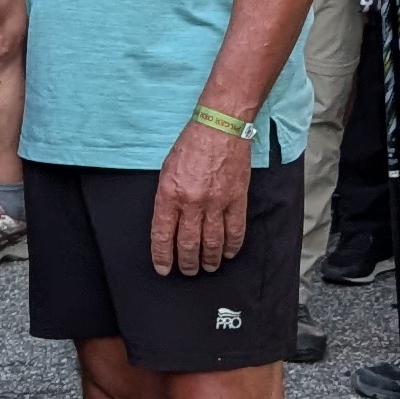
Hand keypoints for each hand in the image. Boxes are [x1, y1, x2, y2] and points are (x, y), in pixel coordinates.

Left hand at [148, 116, 252, 276]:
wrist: (220, 127)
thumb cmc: (191, 145)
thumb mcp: (167, 170)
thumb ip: (167, 198)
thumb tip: (169, 224)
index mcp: (169, 194)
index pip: (163, 235)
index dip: (162, 256)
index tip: (164, 268)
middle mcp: (192, 202)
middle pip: (188, 244)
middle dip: (187, 263)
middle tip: (187, 271)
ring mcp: (216, 202)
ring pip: (212, 242)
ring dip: (209, 259)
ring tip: (207, 267)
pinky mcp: (237, 199)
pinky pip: (235, 230)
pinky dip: (232, 246)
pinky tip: (228, 253)